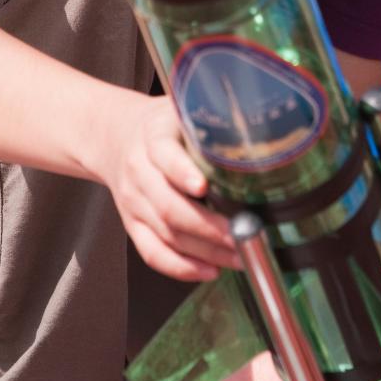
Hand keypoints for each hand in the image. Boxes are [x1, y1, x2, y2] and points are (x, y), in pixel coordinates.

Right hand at [100, 91, 238, 281]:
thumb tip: (265, 134)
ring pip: (166, 233)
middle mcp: (139, 171)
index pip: (165, 155)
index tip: (204, 186)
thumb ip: (212, 121)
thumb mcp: (182, 110)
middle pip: (169, 206)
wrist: (114, 137)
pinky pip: (152, 252)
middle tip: (244, 234)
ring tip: (240, 256)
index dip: (183, 172)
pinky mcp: (132, 225)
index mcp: (153, 137)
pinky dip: (181, 267)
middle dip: (209, 227)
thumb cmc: (163, 126)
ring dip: (205, 251)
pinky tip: (210, 270)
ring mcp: (134, 202)